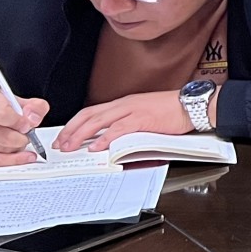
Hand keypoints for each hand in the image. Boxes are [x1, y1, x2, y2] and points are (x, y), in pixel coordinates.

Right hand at [0, 89, 47, 166]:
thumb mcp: (16, 100)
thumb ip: (34, 107)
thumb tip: (34, 119)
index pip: (1, 114)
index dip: (19, 123)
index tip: (28, 126)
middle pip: (5, 137)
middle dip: (22, 139)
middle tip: (26, 135)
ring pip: (2, 151)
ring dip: (16, 148)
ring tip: (17, 141)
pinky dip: (12, 160)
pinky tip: (23, 157)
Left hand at [53, 91, 190, 151]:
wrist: (191, 105)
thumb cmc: (171, 110)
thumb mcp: (143, 114)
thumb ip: (126, 123)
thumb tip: (110, 138)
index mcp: (123, 104)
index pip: (91, 112)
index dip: (74, 124)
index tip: (63, 136)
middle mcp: (124, 105)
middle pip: (89, 115)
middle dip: (71, 130)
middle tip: (60, 144)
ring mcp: (132, 111)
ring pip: (99, 121)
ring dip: (81, 135)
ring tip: (71, 146)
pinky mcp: (142, 119)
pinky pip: (119, 129)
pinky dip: (105, 138)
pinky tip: (96, 146)